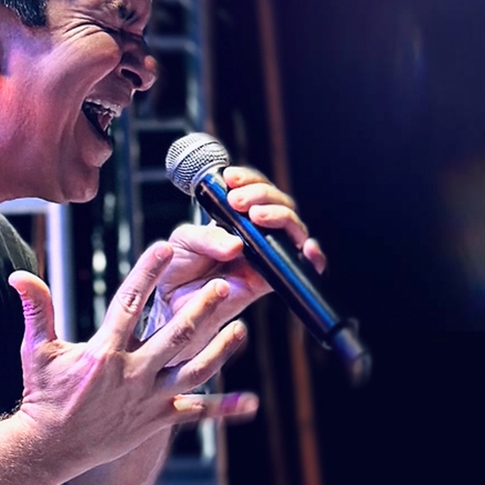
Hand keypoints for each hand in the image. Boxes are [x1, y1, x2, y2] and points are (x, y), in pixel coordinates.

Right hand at [9, 243, 256, 481]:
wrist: (49, 447)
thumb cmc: (43, 395)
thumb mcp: (35, 350)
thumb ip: (36, 309)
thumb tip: (18, 273)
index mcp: (104, 351)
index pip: (129, 303)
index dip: (147, 273)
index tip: (164, 247)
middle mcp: (131, 373)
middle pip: (174, 337)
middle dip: (200, 310)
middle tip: (222, 286)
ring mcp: (147, 399)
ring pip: (193, 372)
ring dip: (220, 351)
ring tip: (240, 329)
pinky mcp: (156, 420)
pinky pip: (196, 413)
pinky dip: (224, 409)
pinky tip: (251, 402)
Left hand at [148, 165, 325, 331]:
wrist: (171, 305)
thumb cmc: (176, 270)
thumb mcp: (183, 241)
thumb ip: (206, 237)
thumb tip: (237, 244)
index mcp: (234, 218)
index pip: (254, 190)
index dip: (249, 180)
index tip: (231, 179)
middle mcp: (253, 234)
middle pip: (278, 203)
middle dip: (262, 194)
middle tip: (238, 201)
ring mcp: (264, 255)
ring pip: (291, 227)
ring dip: (280, 215)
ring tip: (256, 215)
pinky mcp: (269, 280)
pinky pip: (300, 267)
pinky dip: (312, 257)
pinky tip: (307, 248)